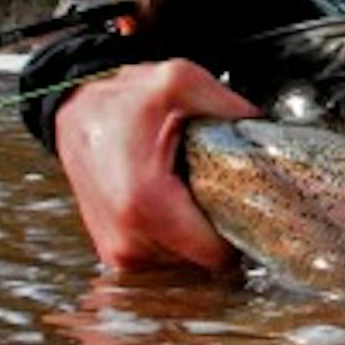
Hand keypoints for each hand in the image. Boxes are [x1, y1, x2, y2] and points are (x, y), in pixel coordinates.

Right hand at [53, 58, 254, 272]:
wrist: (76, 110)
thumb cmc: (124, 99)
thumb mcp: (179, 81)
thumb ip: (230, 107)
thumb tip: (268, 131)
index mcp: (146, 204)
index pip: (219, 255)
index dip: (243, 230)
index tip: (250, 203)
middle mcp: (128, 241)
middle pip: (205, 260)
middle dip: (220, 228)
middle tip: (219, 188)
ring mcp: (119, 254)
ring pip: (186, 262)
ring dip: (197, 232)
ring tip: (191, 191)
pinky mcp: (115, 255)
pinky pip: (165, 257)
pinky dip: (177, 235)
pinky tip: (175, 202)